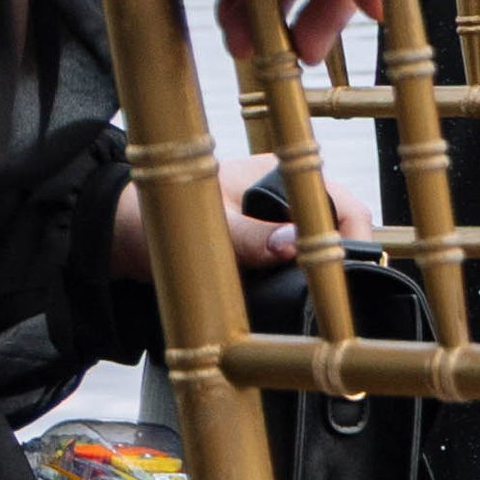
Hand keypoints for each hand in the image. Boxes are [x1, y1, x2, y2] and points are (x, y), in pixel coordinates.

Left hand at [110, 153, 377, 283]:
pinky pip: (297, 265)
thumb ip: (250, 238)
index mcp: (279, 175)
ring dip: (320, 278)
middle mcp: (285, 197)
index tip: (353, 276)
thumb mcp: (209, 230)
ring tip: (318, 305)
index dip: (355, 242)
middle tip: (336, 300)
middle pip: (338, 232)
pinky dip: (300, 284)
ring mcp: (276, 224)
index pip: (343, 207)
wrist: (125, 234)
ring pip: (320, 253)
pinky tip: (294, 303)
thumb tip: (293, 245)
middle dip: (341, 265)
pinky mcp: (265, 247)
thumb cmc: (161, 218)